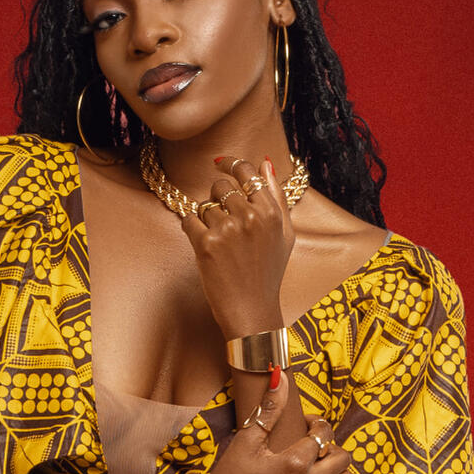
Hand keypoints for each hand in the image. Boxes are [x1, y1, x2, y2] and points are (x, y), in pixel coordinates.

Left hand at [177, 152, 296, 340]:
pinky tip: (205, 246)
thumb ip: (277, 197)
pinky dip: (192, 230)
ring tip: (220, 243)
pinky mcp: (206, 245)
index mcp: (271, 212)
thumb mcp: (285, 235)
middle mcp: (250, 217)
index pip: (246, 172)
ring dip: (206, 220)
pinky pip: (189, 220)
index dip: (231, 164)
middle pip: (221, 187)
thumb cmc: (268, 273)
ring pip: (204, 205)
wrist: (252, 310)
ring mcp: (227, 230)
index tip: (220, 162)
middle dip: (217, 199)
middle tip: (222, 220)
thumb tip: (266, 163)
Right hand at [192, 380, 351, 473]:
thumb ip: (268, 409)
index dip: (318, 424)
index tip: (307, 425)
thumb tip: (279, 375)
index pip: (324, 434)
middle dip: (331, 446)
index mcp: (294, 462)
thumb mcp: (246, 440)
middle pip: (343, 457)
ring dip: (336, 470)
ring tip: (317, 468)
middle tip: (313, 446)